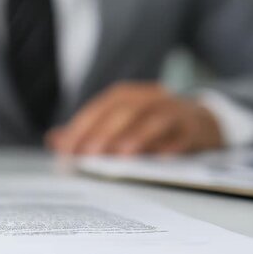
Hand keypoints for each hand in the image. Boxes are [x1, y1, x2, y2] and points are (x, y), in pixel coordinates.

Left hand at [47, 83, 223, 155]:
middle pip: (124, 112)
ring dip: (137, 136)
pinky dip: (171, 144)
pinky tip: (159, 158)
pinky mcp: (193, 126)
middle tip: (89, 154)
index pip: (98, 109)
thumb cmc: (147, 123)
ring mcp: (173, 110)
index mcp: (124, 95)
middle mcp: (147, 98)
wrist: (198, 120)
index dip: (81, 128)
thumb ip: (86, 131)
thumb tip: (53, 140)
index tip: (66, 150)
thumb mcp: (116, 123)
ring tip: (121, 155)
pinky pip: (183, 134)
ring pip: (154, 119)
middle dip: (104, 133)